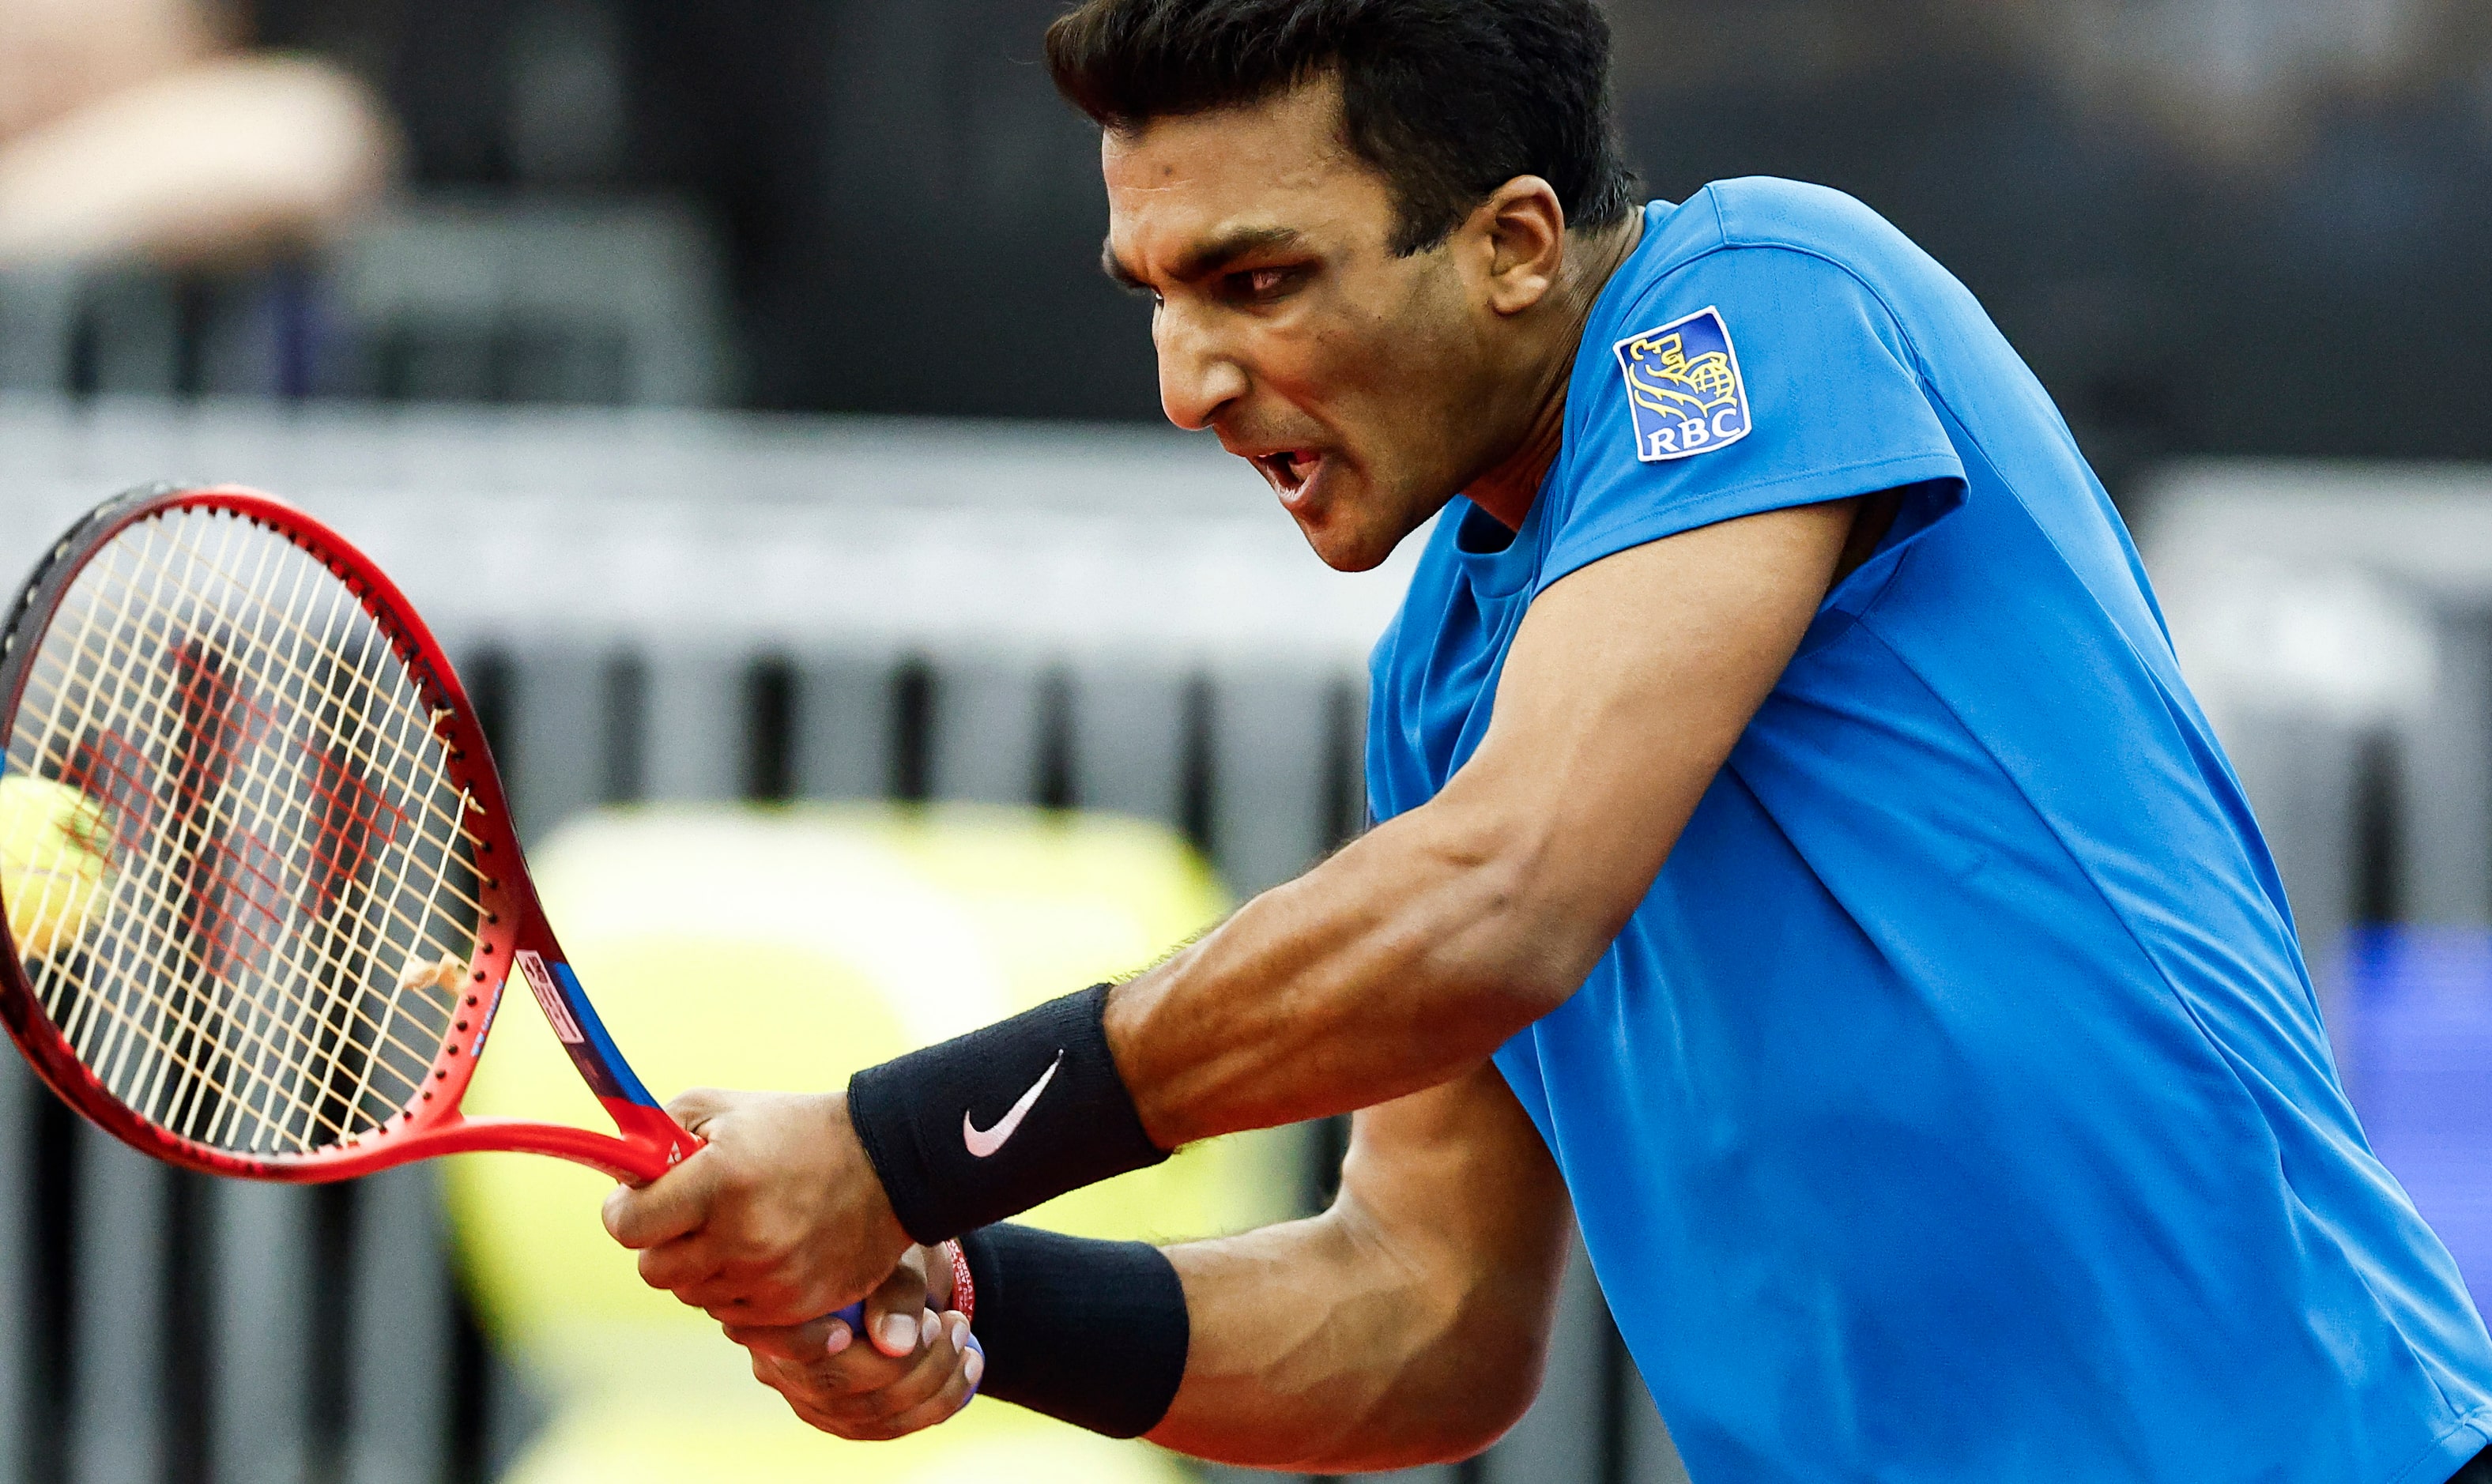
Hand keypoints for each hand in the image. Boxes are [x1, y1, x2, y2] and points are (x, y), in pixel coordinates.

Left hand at [601, 1087, 911, 1324]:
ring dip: (702, 1267)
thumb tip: (616, 1169)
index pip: (627, 1227)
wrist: (888, 1161)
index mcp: (718, 1182)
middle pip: (654, 1271)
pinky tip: (763, 1253)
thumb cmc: (795, 1129)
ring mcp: (771, 1278)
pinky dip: (738, 1289)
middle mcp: (742, 1237)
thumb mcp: (721, 1108)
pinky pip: (734, 1315)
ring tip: (737, 1228)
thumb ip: (657, 1133)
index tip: (639, 1200)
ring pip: (693, 1295)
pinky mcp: (796, 1306)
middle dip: (662, 1243)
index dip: (624, 1212)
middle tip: (691, 1214)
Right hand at [723, 1246, 982, 1440]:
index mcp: (772, 1314)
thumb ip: (894, 1292)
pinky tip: (968, 1372)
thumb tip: (895, 1343)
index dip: (824, 1345)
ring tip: (968, 1344)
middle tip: (953, 1324)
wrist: (900, 1270)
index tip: (876, 1330)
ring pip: (868, 1414)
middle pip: (834, 1386)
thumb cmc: (887, 1252)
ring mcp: (808, 1398)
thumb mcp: (894, 1255)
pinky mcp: (843, 1418)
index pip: (786, 1344)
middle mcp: (777, 1364)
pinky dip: (936, 1405)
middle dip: (907, 1364)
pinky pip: (887, 1427)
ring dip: (932, 1386)